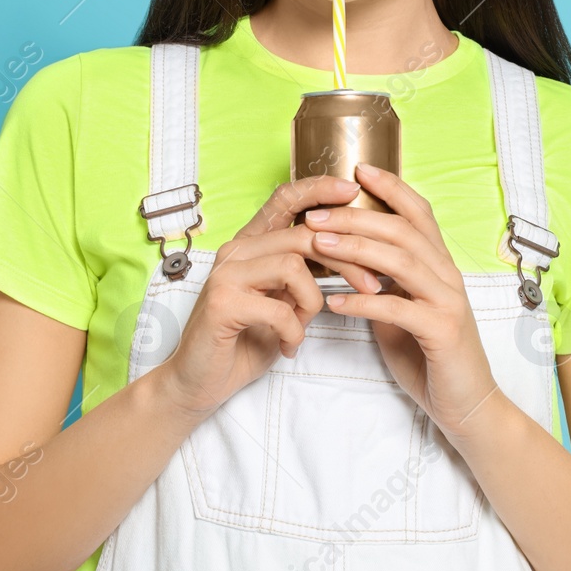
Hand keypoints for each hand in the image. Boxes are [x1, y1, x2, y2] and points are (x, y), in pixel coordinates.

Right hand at [156, 175, 362, 419]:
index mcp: (251, 245)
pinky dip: (294, 331)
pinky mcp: (222, 303)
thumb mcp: (282, 302)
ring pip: (293, 265)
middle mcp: (235, 251)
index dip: (318, 189)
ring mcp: (226, 274)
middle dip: (346, 260)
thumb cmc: (245, 341)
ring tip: (303, 326)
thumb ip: (303, 277)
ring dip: (312, 301)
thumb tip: (352, 259)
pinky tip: (288, 346)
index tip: (351, 190)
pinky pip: (279, 309)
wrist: (200, 381)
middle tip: (370, 285)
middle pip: (302, 234)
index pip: (284, 199)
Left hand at [300, 160, 503, 442]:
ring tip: (318, 246)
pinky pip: (398, 309)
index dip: (391, 188)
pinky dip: (363, 303)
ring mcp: (448, 302)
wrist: (465, 403)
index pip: (419, 212)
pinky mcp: (442, 332)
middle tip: (315, 216)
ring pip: (401, 261)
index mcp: (440, 265)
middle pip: (403, 230)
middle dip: (356, 218)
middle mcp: (448, 276)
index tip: (356, 171)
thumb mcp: (404, 310)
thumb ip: (386, 283)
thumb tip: (350, 261)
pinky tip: (334, 303)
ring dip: (356, 250)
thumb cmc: (430, 355)